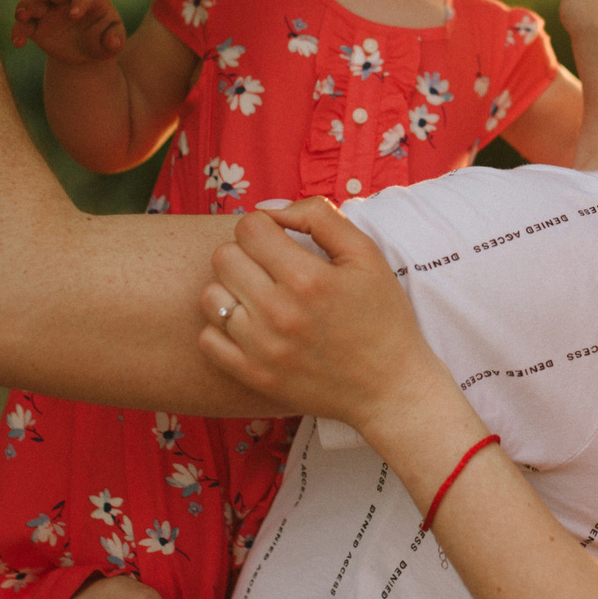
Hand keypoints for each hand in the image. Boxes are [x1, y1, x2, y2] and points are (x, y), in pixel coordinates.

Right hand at [12, 0, 126, 62]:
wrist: (86, 51)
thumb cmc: (104, 40)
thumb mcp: (113, 42)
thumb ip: (114, 40)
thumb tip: (113, 43)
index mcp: (89, 0)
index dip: (79, 4)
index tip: (74, 15)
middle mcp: (65, 0)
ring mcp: (48, 12)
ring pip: (33, 2)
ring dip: (26, 6)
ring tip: (22, 15)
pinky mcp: (35, 26)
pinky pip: (23, 25)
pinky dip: (18, 31)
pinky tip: (18, 42)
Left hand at [198, 199, 456, 443]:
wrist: (390, 389)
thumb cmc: (382, 316)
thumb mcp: (366, 255)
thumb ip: (319, 217)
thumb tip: (270, 209)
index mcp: (308, 278)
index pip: (249, 228)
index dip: (264, 227)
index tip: (281, 242)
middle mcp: (279, 313)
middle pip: (223, 257)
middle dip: (245, 254)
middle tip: (271, 268)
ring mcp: (262, 348)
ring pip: (211, 297)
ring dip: (232, 290)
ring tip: (260, 297)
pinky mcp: (253, 376)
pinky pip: (207, 339)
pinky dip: (223, 328)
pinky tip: (251, 326)